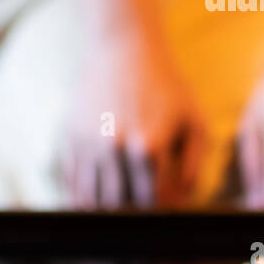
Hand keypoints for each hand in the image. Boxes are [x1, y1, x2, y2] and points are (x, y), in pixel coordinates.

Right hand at [63, 28, 207, 208]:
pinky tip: (99, 198)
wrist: (122, 48)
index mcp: (148, 146)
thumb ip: (194, 165)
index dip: (163, 211)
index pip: (154, 202)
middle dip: (135, 215)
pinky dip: (83, 198)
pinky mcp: (68, 138)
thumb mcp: (193, 120)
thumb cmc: (166, 86)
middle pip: (122, 207)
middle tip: (145, 214)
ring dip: (108, 212)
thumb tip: (182, 202)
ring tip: (122, 210)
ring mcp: (87, 143)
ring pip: (93, 201)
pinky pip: (72, 184)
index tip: (168, 210)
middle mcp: (114, 148)